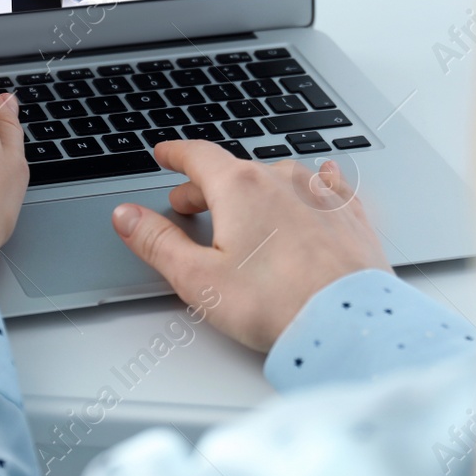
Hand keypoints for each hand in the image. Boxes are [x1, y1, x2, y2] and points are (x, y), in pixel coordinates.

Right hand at [111, 141, 388, 353]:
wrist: (348, 322)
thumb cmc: (276, 304)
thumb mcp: (197, 278)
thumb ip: (157, 242)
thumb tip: (127, 217)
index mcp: (240, 188)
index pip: (198, 156)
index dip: (175, 154)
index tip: (165, 154)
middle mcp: (282, 180)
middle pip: (234, 171)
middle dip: (207, 185)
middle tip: (189, 202)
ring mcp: (319, 194)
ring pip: (278, 177)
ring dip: (254, 189)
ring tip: (244, 208)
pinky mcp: (349, 215)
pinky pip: (327, 185)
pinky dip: (312, 184)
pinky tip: (319, 180)